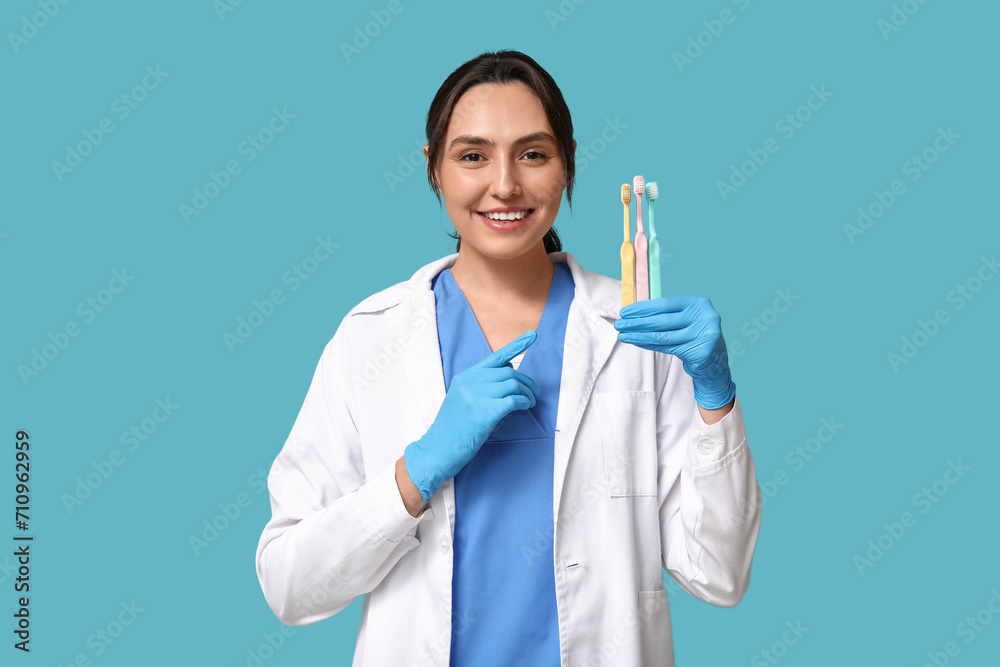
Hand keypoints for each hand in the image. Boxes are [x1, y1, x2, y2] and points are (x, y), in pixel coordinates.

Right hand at [404, 330, 539, 501]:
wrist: (437, 449)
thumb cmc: (452, 429)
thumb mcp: (461, 399)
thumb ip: (480, 386)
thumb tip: (508, 375)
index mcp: (465, 377)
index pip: (496, 356)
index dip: (517, 345)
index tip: (533, 335)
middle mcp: (470, 382)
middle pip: (509, 373)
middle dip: (526, 382)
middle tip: (534, 393)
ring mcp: (476, 396)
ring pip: (513, 384)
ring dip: (527, 394)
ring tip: (529, 403)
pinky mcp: (484, 412)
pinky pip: (513, 400)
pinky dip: (523, 402)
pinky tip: (524, 408)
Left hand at [614, 296, 735, 409]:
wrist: (714, 358)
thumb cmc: (693, 334)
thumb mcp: (683, 318)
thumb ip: (665, 314)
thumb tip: (633, 313)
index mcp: (698, 303)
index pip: (665, 304)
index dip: (643, 308)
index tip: (625, 311)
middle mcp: (704, 317)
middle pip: (663, 320)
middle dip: (637, 323)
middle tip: (619, 324)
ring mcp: (704, 335)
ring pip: (664, 336)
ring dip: (640, 336)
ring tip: (623, 335)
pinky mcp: (701, 352)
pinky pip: (668, 348)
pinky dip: (649, 345)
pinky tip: (637, 342)